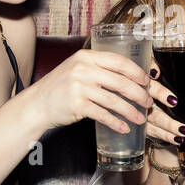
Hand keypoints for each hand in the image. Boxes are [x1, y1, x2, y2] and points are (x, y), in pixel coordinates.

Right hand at [27, 48, 155, 133]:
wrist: (36, 104)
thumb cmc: (60, 88)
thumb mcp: (77, 69)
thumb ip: (98, 69)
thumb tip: (129, 78)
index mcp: (86, 57)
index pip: (119, 61)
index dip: (137, 72)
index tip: (147, 81)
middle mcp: (83, 69)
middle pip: (121, 81)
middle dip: (139, 94)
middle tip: (148, 102)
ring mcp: (79, 86)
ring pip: (114, 100)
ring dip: (131, 111)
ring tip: (140, 118)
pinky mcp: (77, 105)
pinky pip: (103, 114)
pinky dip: (116, 122)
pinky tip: (124, 128)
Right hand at [145, 64, 184, 144]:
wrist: (162, 102)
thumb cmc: (176, 89)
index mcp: (155, 73)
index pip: (148, 65)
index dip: (150, 67)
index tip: (157, 72)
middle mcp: (146, 89)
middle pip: (148, 90)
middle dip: (160, 94)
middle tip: (174, 101)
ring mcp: (143, 107)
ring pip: (151, 114)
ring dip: (167, 123)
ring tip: (183, 130)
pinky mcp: (145, 123)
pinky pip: (152, 130)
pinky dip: (165, 135)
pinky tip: (177, 138)